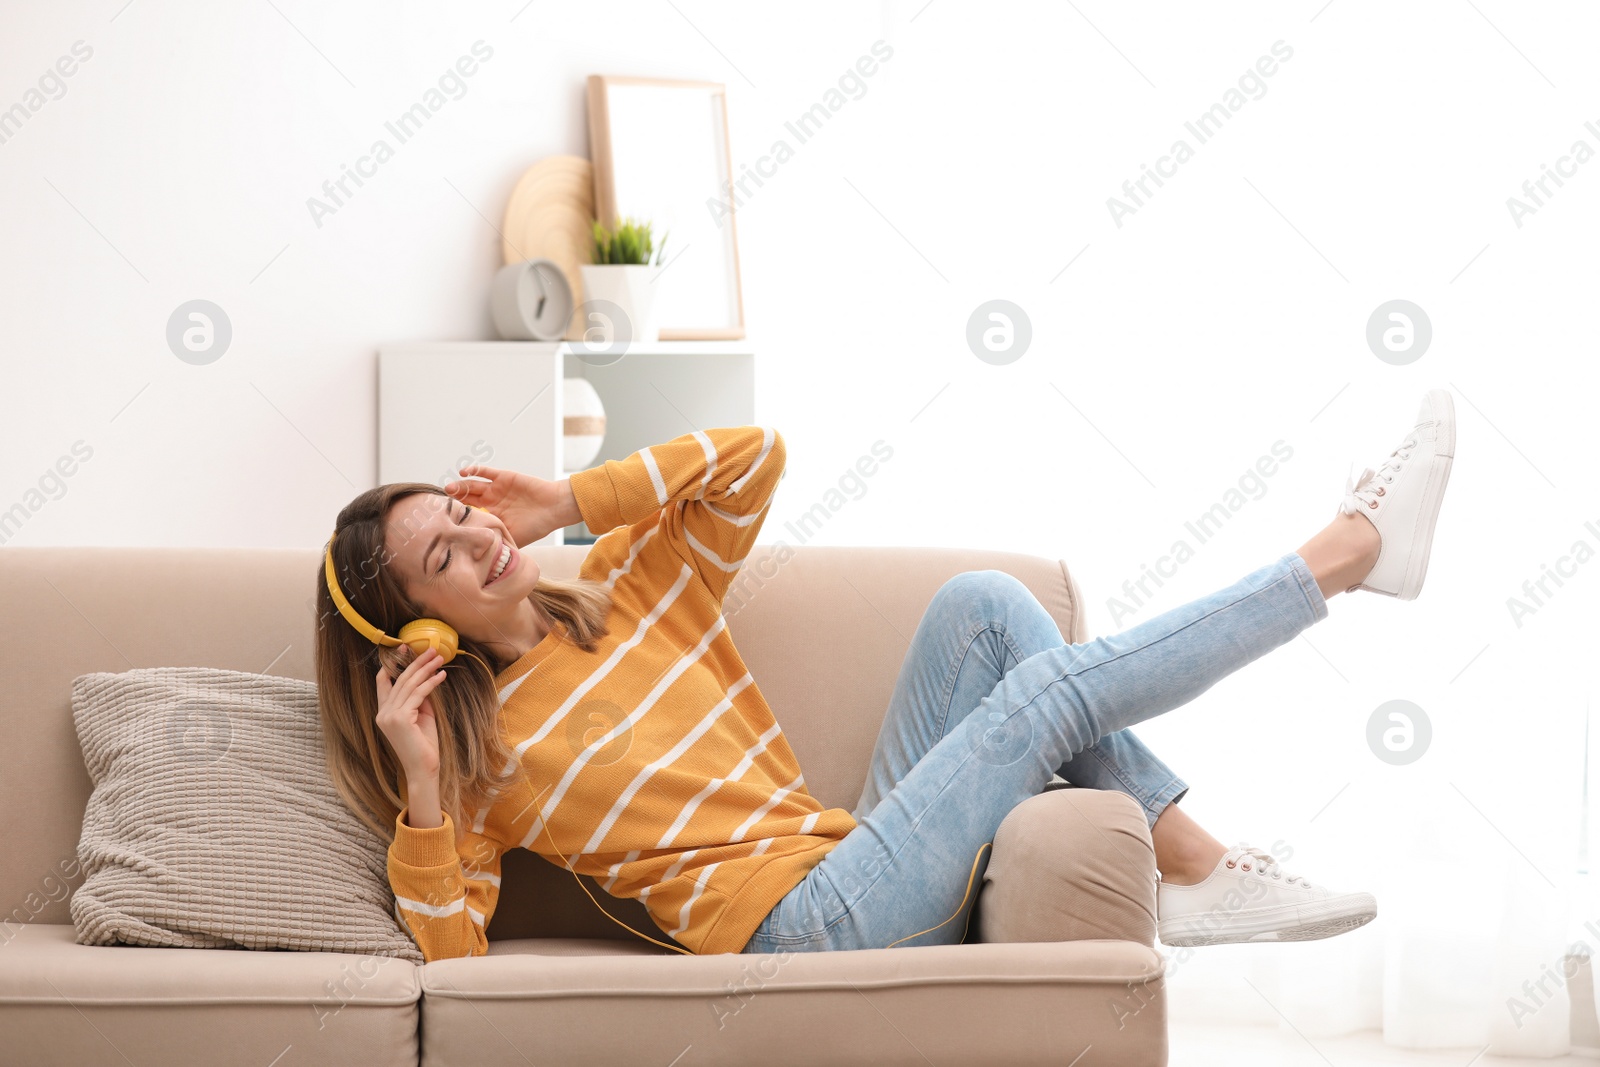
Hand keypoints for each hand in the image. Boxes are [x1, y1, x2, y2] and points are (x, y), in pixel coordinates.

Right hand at [375, 647, 445, 777]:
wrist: (423, 769)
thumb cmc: (424, 745)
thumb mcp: (421, 717)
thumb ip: (419, 700)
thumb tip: (426, 680)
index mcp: (383, 713)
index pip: (382, 682)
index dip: (393, 664)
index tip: (405, 649)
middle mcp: (382, 713)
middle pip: (399, 680)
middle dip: (416, 662)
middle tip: (431, 650)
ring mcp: (389, 716)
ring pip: (409, 685)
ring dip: (426, 669)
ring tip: (439, 658)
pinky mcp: (401, 719)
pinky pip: (419, 694)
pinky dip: (431, 683)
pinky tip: (441, 675)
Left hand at [443, 464, 576, 546]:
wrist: (554, 508)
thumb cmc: (536, 526)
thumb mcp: (513, 538)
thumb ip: (496, 543)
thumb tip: (476, 560)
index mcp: (491, 517)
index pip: (469, 516)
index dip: (456, 516)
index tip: (443, 519)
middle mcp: (491, 502)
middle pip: (467, 499)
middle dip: (455, 499)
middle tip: (443, 501)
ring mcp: (496, 489)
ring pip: (472, 485)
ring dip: (461, 486)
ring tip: (450, 488)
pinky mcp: (503, 477)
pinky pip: (486, 472)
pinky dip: (475, 470)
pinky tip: (464, 472)